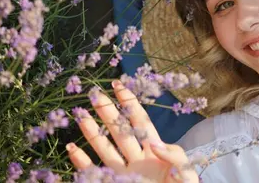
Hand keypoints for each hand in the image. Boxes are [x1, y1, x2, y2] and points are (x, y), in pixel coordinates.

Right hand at [66, 80, 198, 182]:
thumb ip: (174, 156)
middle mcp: (138, 159)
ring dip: (92, 133)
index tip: (119, 85)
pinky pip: (94, 172)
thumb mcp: (187, 172)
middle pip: (120, 131)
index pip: (141, 121)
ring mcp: (125, 173)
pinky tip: (72, 148)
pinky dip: (82, 162)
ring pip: (105, 149)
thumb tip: (154, 144)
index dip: (130, 103)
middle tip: (94, 94)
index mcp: (157, 151)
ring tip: (81, 115)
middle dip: (108, 112)